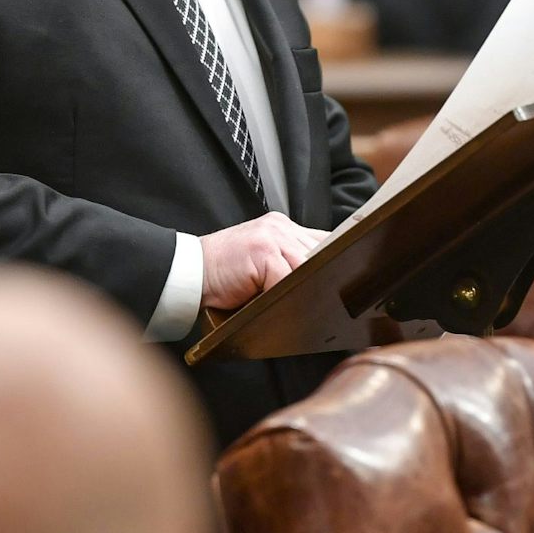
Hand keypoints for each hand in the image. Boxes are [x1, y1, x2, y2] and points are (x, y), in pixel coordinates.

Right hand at [199, 212, 327, 310]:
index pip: (324, 242)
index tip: (341, 282)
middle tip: (327, 301)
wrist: (191, 273)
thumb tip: (322, 285)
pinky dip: (287, 294)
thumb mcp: (263, 266)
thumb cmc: (225, 276)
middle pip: (322, 252)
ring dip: (307, 288)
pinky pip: (288, 276)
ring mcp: (272, 235)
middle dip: (325, 278)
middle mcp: (280, 226)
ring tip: (306, 306)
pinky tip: (280, 303)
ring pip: (308, 264)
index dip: (333, 263)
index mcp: (283, 227)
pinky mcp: (263, 249)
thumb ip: (288, 266)